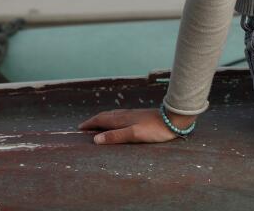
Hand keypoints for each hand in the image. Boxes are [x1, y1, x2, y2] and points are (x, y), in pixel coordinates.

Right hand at [78, 108, 192, 143]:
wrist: (173, 119)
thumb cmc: (155, 129)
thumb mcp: (134, 135)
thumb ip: (115, 136)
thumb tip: (95, 139)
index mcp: (121, 120)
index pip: (101, 120)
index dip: (90, 124)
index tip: (80, 128)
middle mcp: (125, 115)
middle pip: (106, 116)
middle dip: (94, 121)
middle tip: (85, 126)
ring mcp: (133, 114)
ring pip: (114, 115)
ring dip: (104, 119)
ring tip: (98, 124)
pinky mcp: (140, 116)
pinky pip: (121, 116)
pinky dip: (113, 119)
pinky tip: (119, 121)